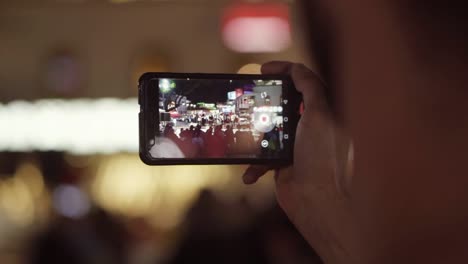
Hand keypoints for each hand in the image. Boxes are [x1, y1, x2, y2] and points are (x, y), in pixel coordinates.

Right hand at [243, 61, 355, 263]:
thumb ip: (311, 89)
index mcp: (325, 111)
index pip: (305, 82)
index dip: (285, 70)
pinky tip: (251, 171)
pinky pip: (263, 156)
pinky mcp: (283, 163)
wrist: (318, 202)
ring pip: (269, 129)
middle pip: (283, 103)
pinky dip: (255, 164)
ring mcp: (296, 145)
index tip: (264, 70)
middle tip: (248, 95)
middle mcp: (311, 126)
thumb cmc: (323, 158)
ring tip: (241, 131)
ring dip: (254, 134)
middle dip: (264, 100)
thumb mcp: (320, 115)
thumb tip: (297, 69)